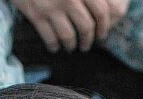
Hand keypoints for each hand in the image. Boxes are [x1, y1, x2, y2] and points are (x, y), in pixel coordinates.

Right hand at [13, 0, 129, 52]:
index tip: (102, 34)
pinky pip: (49, 38)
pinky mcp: (36, 14)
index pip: (102, 12)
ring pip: (68, 36)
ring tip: (71, 47)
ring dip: (71, 46)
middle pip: (86, 27)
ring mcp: (51, 7)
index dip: (104, 27)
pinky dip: (53, 46)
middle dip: (88, 40)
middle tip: (86, 44)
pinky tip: (54, 47)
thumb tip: (106, 11)